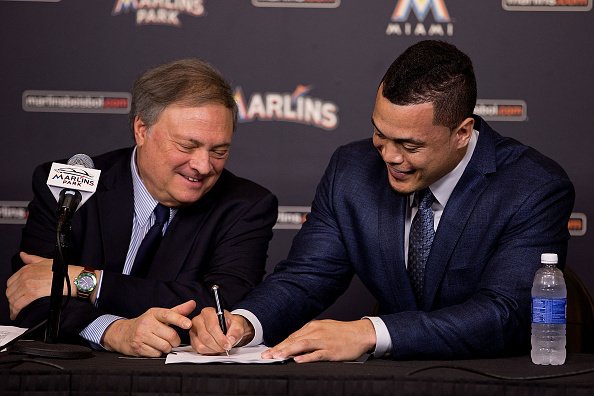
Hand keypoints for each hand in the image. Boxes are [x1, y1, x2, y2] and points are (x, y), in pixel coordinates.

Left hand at [6, 252, 91, 319]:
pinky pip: (18, 304)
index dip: (13, 291)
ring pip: (13, 299)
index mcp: (27, 268)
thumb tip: (23, 255)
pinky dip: (15, 311)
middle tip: (16, 305)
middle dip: (12, 299)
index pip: (11, 282)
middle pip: (10, 291)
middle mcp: (26, 275)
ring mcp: (28, 283)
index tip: (15, 296)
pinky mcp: (32, 293)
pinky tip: (17, 314)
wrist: (73, 278)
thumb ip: (32, 259)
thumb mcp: (45, 261)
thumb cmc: (63, 271)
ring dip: (13, 307)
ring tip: (16, 311)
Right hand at [102, 300, 195, 356]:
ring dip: (167, 347)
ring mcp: (141, 335)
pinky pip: (156, 354)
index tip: (188, 324)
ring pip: (165, 346)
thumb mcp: (160, 315)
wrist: (124, 333)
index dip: (180, 319)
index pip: (168, 315)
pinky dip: (158, 352)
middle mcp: (147, 323)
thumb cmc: (147, 323)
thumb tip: (193, 304)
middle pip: (170, 335)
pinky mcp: (138, 347)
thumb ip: (178, 311)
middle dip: (175, 340)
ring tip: (161, 342)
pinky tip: (153, 347)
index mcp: (154, 313)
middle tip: (171, 339)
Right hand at [189, 307, 253, 354]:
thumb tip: (230, 339)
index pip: (212, 327)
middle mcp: (199, 320)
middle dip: (218, 345)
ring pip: (201, 345)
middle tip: (226, 348)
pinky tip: (215, 348)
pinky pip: (198, 349)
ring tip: (221, 347)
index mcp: (208, 312)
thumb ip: (236, 330)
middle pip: (205, 337)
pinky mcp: (193, 340)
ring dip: (213, 349)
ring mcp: (194, 330)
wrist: (228, 328)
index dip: (220, 338)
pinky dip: (208, 352)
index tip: (228, 345)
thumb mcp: (238, 324)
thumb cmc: (231, 324)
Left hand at [261, 319, 375, 362]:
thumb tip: (295, 344)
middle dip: (279, 348)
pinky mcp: (332, 350)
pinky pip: (317, 354)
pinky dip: (307, 357)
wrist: (361, 333)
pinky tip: (298, 360)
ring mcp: (324, 341)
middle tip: (267, 356)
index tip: (269, 351)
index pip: (292, 337)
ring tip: (277, 357)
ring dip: (288, 351)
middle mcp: (317, 332)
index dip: (280, 344)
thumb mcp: (324, 329)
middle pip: (294, 340)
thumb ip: (310, 336)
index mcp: (313, 326)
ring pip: (303, 345)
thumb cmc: (343, 333)